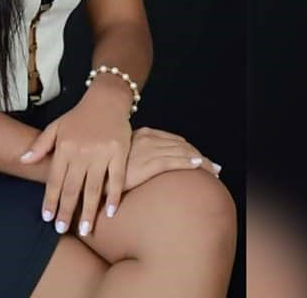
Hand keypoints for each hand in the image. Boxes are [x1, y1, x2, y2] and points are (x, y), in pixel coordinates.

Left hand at [20, 98, 131, 234]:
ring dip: (89, 211)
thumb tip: (22, 160)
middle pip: (72, 188)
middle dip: (66, 211)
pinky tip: (111, 212)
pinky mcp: (119, 153)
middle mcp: (81, 152)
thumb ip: (40, 145)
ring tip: (87, 229)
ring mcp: (101, 153)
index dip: (50, 200)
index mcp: (64, 147)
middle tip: (62, 230)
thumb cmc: (79, 116)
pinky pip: (117, 179)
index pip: (54, 180)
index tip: (48, 218)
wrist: (106, 100)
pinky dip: (114, 196)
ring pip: (94, 188)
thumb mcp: (56, 126)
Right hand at [105, 126, 221, 194]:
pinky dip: (190, 162)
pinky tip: (200, 166)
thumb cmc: (105, 166)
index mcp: (142, 135)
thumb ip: (137, 155)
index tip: (199, 158)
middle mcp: (147, 139)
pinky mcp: (149, 163)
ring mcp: (149, 150)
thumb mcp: (122, 155)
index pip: (173, 140)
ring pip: (182, 152)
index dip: (188, 149)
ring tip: (213, 170)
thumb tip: (147, 163)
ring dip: (200, 161)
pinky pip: (175, 161)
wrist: (93, 172)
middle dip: (198, 155)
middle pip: (181, 145)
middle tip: (213, 167)